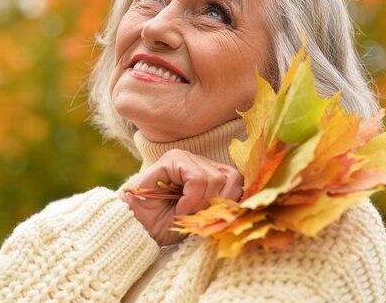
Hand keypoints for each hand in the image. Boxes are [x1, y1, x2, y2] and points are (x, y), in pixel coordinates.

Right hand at [119, 149, 242, 246]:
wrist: (137, 228)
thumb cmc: (167, 224)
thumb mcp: (203, 217)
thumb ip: (221, 206)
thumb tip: (247, 204)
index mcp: (209, 173)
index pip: (238, 180)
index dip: (232, 201)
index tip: (216, 218)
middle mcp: (199, 162)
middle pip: (231, 178)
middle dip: (217, 203)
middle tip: (198, 216)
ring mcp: (185, 158)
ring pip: (215, 178)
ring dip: (202, 203)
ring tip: (185, 212)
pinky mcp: (172, 160)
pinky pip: (197, 178)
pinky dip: (192, 198)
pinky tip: (179, 207)